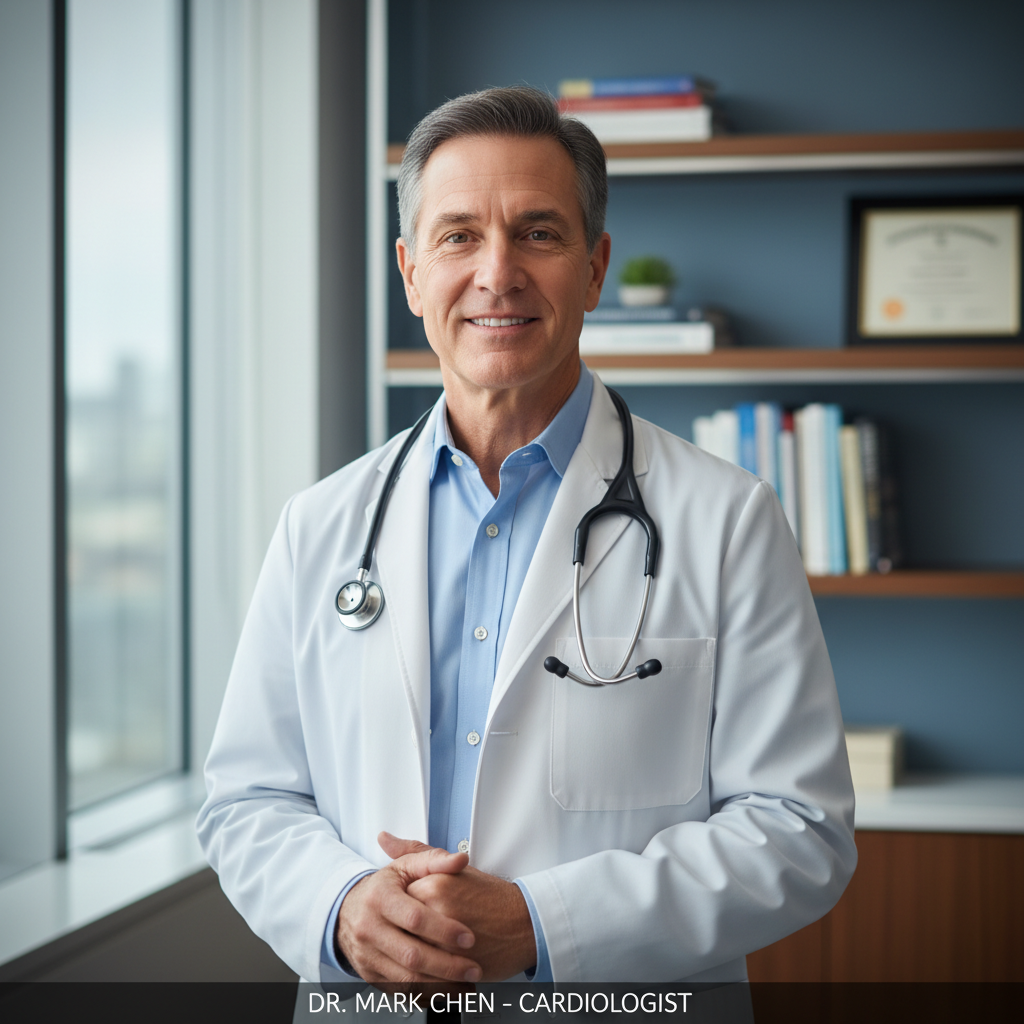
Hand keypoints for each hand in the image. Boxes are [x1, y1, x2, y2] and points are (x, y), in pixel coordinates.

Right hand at [335, 834, 481, 984]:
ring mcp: (367, 954)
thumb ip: (435, 859)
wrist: (347, 910)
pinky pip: (400, 990)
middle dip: (447, 965)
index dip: (444, 930)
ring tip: (467, 983)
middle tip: (474, 968)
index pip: (415, 918)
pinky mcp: (369, 974)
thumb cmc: (384, 887)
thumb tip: (461, 859)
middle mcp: (369, 928)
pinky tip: (447, 991)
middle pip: (411, 954)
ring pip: (406, 978)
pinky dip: (426, 994)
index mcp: (380, 897)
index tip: (469, 938)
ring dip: (440, 985)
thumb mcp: (406, 865)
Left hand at [380, 834, 536, 980]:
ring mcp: (445, 940)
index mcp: (434, 885)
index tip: (410, 914)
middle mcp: (437, 911)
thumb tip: (385, 839)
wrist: (525, 922)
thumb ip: (416, 854)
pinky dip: (424, 978)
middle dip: (404, 937)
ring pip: (410, 955)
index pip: (397, 902)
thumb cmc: (491, 896)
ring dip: (412, 960)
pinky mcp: (455, 965)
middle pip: (400, 929)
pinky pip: (425, 976)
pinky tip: (432, 972)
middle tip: (418, 936)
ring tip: (425, 955)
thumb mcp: (454, 869)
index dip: (402, 911)